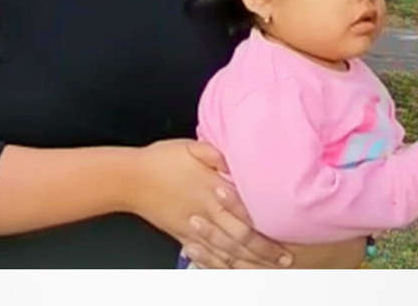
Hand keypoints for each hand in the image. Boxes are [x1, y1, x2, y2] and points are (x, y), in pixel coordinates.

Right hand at [129, 139, 291, 268]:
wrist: (129, 179)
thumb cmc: (160, 159)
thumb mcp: (191, 146)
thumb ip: (216, 153)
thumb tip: (236, 158)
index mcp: (211, 188)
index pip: (245, 212)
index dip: (267, 225)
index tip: (288, 233)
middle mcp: (206, 212)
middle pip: (240, 237)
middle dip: (264, 251)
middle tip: (285, 260)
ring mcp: (194, 228)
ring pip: (225, 251)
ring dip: (248, 262)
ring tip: (266, 269)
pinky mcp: (182, 236)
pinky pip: (205, 255)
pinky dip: (219, 265)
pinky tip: (232, 271)